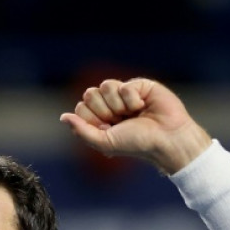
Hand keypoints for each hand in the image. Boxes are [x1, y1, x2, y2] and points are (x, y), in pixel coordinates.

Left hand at [59, 78, 211, 173]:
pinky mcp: (139, 85)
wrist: (166, 139)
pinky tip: (143, 105)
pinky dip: (132, 99)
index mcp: (101, 118)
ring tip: (133, 113)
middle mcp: (111, 104)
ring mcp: (124, 94)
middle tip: (120, 120)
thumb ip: (82, 130)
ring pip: (105, 86)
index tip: (108, 128)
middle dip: (104, 110)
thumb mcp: (105, 142)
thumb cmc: (137, 143)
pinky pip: (123, 85)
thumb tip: (63, 117)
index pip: (81, 107)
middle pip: (89, 94)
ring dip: (118, 104)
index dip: (92, 118)